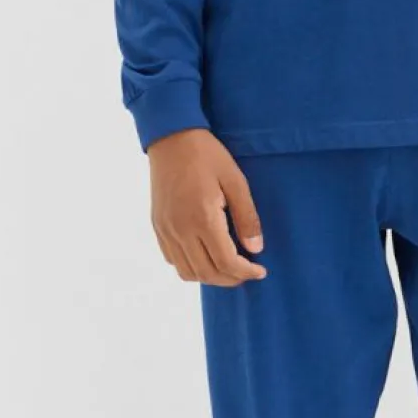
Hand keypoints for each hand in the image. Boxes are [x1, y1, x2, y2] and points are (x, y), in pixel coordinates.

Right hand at [147, 128, 266, 284]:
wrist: (171, 138)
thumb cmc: (208, 155)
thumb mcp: (236, 181)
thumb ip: (247, 217)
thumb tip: (255, 249)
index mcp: (203, 218)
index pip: (226, 262)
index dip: (246, 272)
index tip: (260, 271)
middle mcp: (180, 229)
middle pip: (206, 273)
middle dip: (230, 279)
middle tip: (247, 272)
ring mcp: (166, 229)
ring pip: (187, 272)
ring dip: (210, 276)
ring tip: (228, 267)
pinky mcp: (158, 226)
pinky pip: (172, 259)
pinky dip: (191, 266)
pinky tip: (206, 254)